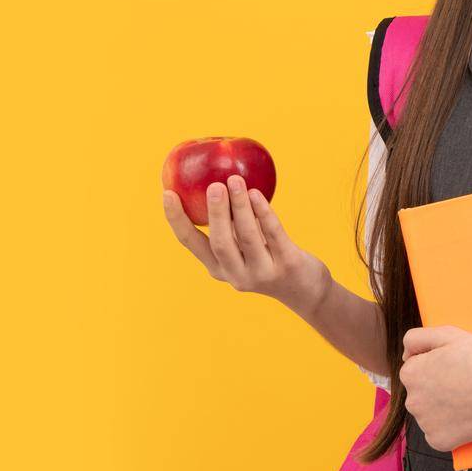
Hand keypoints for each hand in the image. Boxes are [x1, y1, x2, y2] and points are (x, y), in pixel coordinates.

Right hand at [162, 174, 328, 312]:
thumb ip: (230, 225)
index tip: (167, 194)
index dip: (177, 219)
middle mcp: (236, 274)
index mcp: (218, 268)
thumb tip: (214, 181)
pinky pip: (273, 235)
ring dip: (240, 207)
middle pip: (220, 243)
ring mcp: (262, 272)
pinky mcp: (287, 265)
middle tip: (213, 185)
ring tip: (235, 180)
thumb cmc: (268, 258)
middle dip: (215, 213)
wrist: (305, 289)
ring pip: (247, 237)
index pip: (191, 244)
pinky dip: (264, 213)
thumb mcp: (244, 247)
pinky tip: (258, 194)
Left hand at [401, 326, 471, 451]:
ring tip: (467, 398)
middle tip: (462, 382)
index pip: (414, 368)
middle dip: (436, 388)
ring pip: (430, 413)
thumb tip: (405, 354)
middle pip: (420, 393)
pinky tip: (467, 415)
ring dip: (443, 408)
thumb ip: (417, 337)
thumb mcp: (449, 334)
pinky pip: (439, 433)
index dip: (435, 365)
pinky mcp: (438, 441)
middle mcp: (412, 400)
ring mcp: (425, 423)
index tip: (453, 366)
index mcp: (411, 374)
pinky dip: (451, 428)